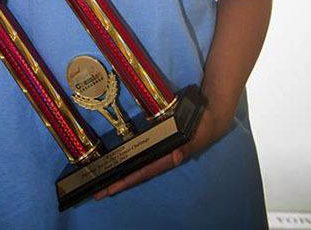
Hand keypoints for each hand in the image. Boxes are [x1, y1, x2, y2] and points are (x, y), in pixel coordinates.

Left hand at [93, 106, 226, 200]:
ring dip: (123, 177)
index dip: (128, 180)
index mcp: (169, 158)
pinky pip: (145, 160)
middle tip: (99, 192)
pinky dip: (133, 167)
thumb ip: (186, 148)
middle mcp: (163, 159)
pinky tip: (122, 169)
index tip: (111, 188)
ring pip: (139, 169)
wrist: (212, 119)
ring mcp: (162, 155)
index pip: (144, 172)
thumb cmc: (200, 126)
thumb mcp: (194, 136)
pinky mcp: (162, 149)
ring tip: (105, 185)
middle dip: (119, 183)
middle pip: (137, 175)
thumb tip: (176, 157)